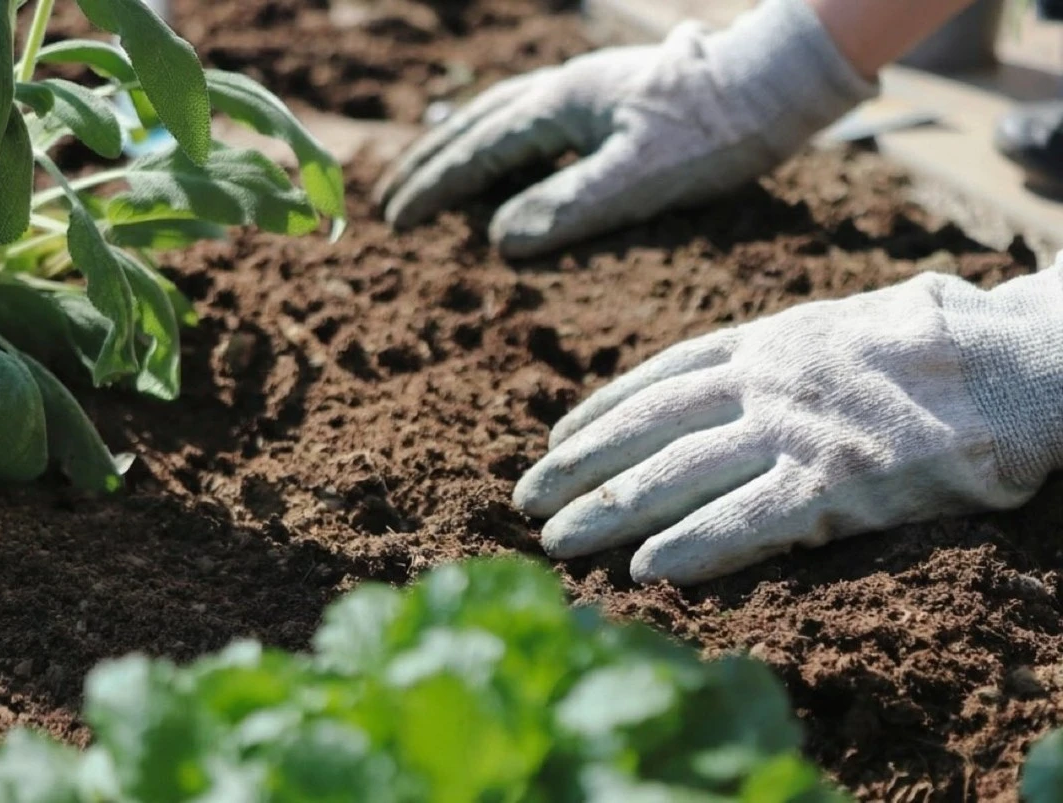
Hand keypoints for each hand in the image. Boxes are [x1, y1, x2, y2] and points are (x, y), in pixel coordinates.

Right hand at [376, 0, 874, 258]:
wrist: (776, 85)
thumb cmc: (714, 134)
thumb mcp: (640, 179)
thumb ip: (567, 206)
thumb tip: (498, 238)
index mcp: (562, 103)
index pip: (480, 150)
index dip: (435, 188)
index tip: (397, 221)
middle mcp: (565, 88)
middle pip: (476, 124)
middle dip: (431, 164)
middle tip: (392, 200)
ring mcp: (586, 88)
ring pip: (501, 114)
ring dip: (459, 146)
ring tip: (431, 175)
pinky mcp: (610, 97)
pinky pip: (533, 117)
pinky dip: (501, 140)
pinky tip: (508, 160)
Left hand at [513, 267, 1062, 584]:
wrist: (1028, 357)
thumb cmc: (949, 340)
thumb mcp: (852, 317)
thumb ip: (792, 343)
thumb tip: (756, 357)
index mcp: (769, 340)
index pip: (660, 376)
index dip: (601, 410)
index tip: (557, 437)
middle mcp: (765, 381)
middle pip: (647, 427)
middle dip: (579, 465)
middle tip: (525, 498)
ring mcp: (795, 430)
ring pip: (676, 474)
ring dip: (608, 509)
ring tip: (556, 540)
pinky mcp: (838, 483)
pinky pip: (747, 521)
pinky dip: (691, 545)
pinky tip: (644, 570)